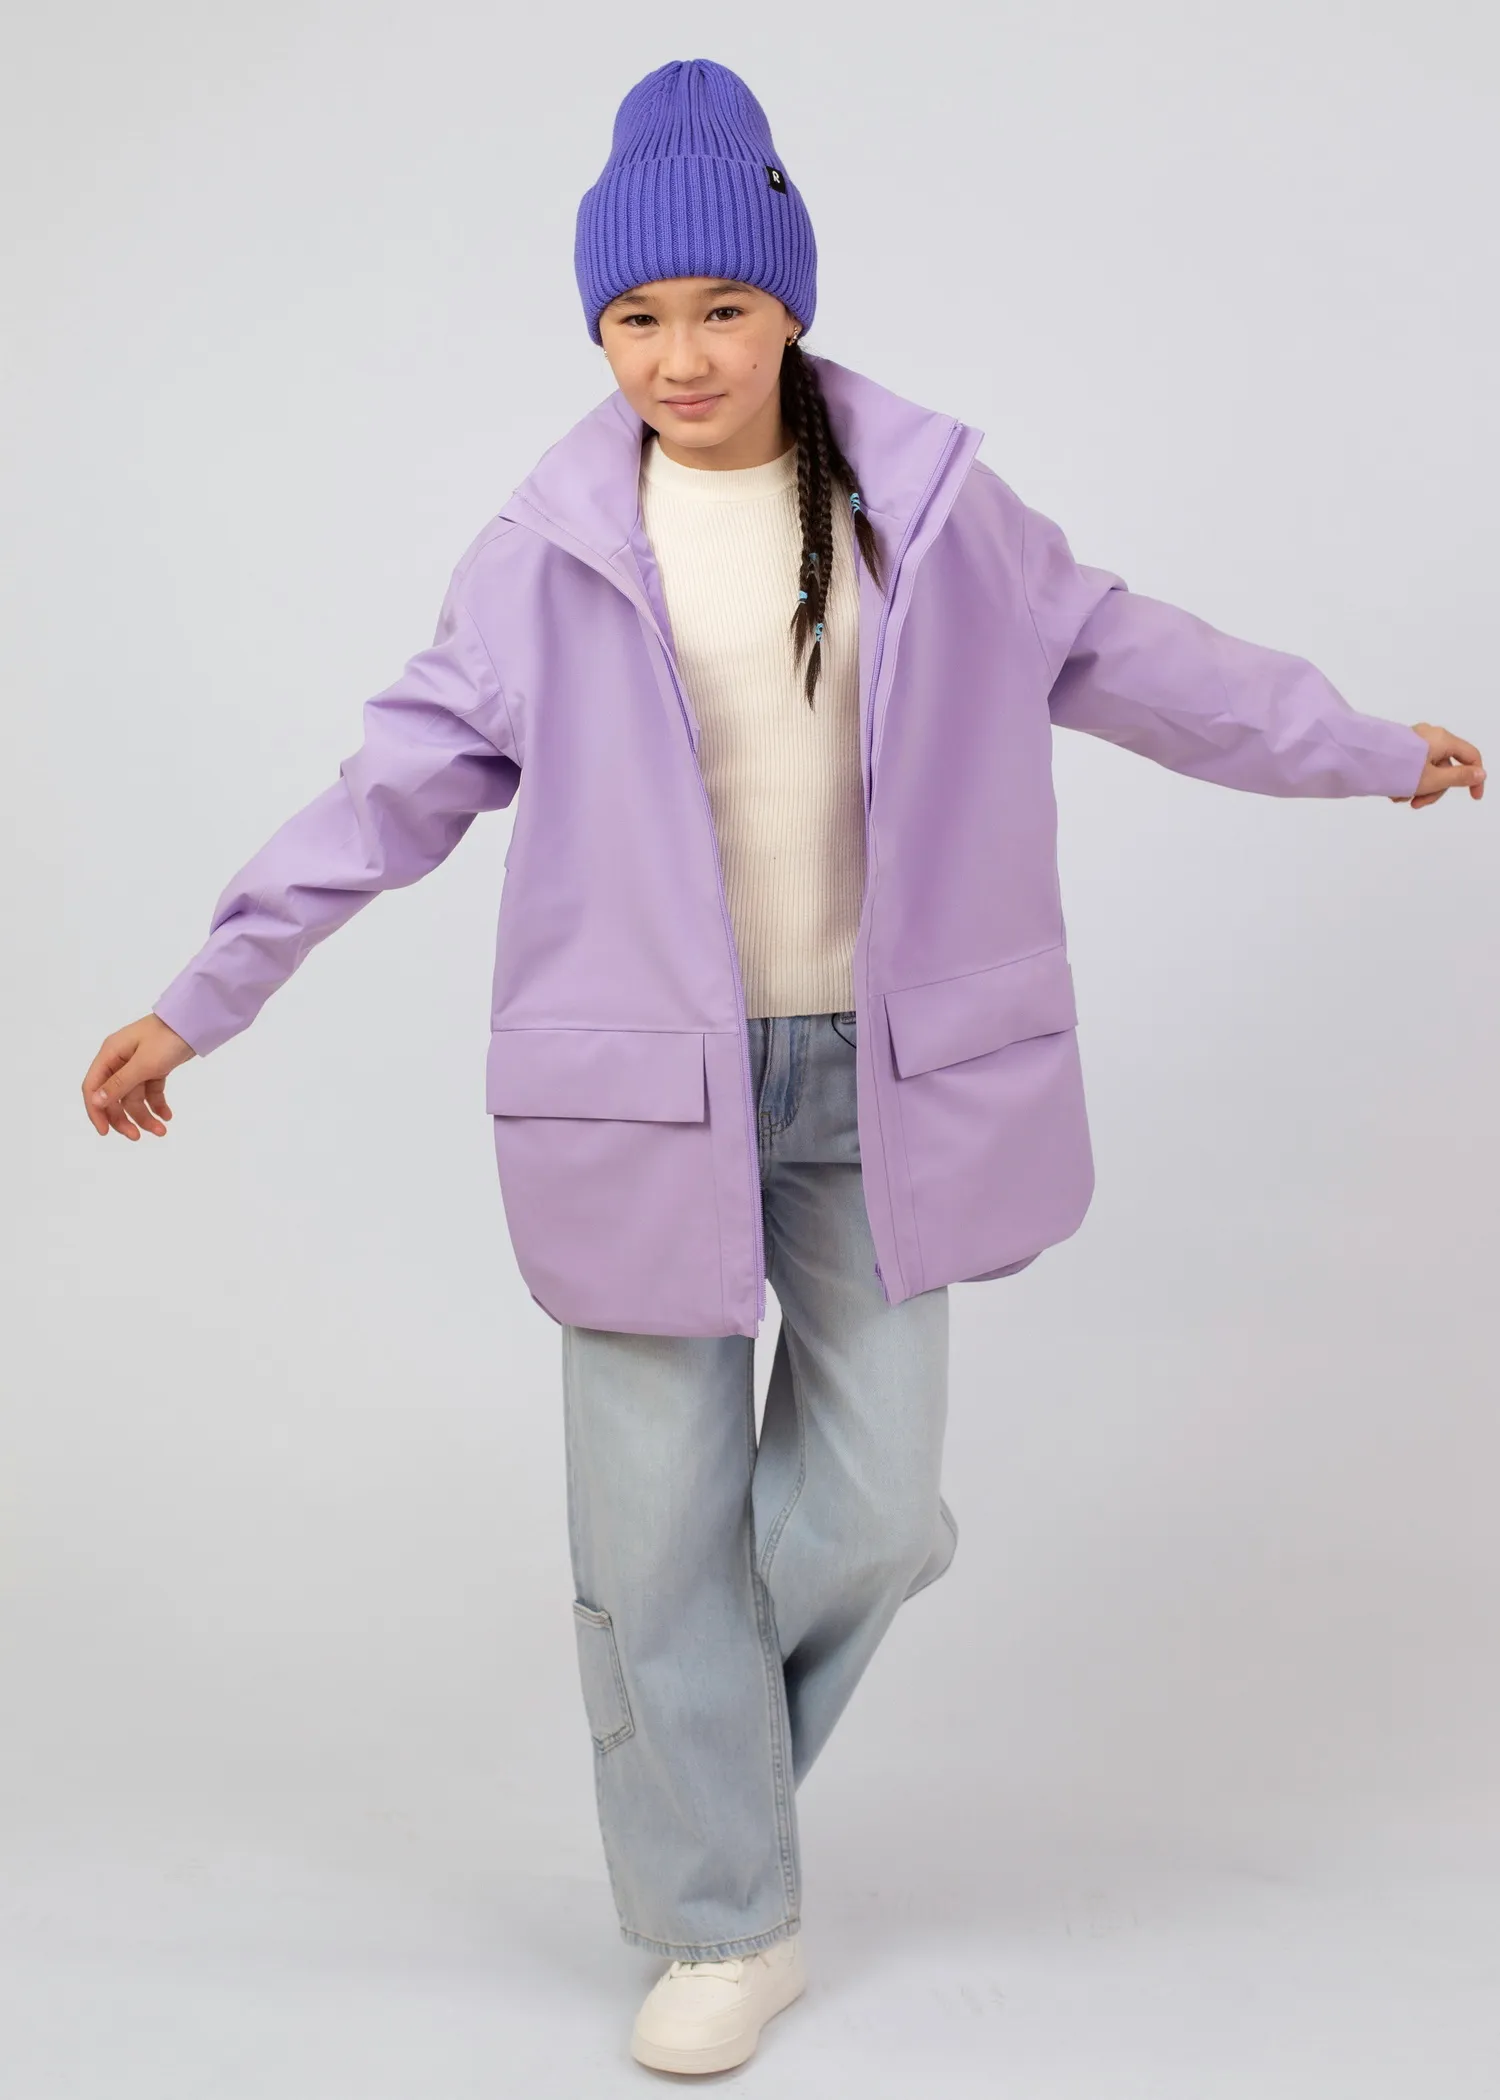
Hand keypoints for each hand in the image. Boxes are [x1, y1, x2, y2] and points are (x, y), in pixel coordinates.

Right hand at [83, 1014, 196, 1139]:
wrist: (197, 1022)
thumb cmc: (168, 1038)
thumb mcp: (144, 1064)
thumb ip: (120, 1084)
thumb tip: (95, 1101)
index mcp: (110, 1054)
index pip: (92, 1087)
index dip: (96, 1111)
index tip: (105, 1132)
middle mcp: (120, 1060)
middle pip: (114, 1097)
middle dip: (124, 1118)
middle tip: (136, 1137)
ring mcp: (137, 1064)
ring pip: (134, 1097)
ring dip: (145, 1115)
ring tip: (162, 1130)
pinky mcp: (154, 1067)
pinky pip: (151, 1091)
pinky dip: (157, 1104)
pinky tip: (168, 1116)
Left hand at [1391, 723, 1485, 807]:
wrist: (1358, 760)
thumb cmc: (1397, 769)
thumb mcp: (1432, 779)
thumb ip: (1458, 778)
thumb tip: (1480, 774)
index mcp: (1442, 739)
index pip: (1470, 756)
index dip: (1475, 778)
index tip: (1473, 797)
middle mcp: (1430, 736)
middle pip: (1446, 768)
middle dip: (1434, 790)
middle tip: (1417, 804)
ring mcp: (1413, 742)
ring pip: (1427, 771)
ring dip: (1417, 789)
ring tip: (1400, 797)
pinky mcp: (1399, 749)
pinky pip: (1412, 768)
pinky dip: (1406, 782)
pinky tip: (1392, 792)